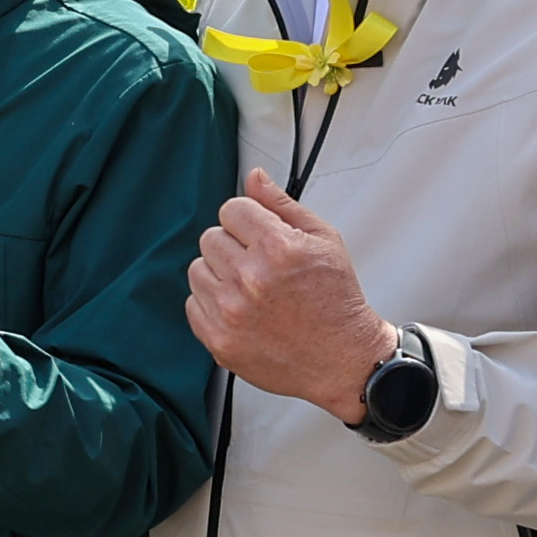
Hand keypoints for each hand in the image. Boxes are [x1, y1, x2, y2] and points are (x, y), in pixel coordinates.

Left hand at [187, 171, 394, 413]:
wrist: (344, 358)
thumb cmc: (337, 300)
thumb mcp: (323, 239)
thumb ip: (282, 205)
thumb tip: (254, 178)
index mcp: (277, 248)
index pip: (232, 209)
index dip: (247, 220)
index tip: (259, 235)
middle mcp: (250, 278)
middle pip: (211, 237)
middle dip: (234, 246)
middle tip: (260, 265)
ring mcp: (231, 311)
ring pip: (198, 269)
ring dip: (220, 274)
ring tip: (250, 288)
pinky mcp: (219, 340)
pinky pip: (193, 304)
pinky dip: (212, 304)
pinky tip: (241, 309)